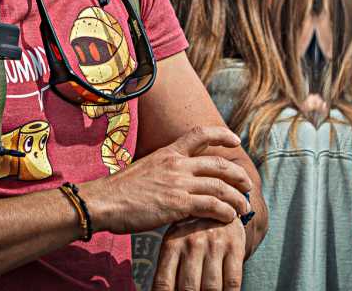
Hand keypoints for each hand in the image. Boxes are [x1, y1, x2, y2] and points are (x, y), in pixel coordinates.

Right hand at [87, 126, 252, 233]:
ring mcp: (179, 183)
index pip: (201, 134)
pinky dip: (225, 212)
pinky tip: (229, 218)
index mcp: (169, 152)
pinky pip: (211, 205)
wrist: (103, 202)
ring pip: (220, 186)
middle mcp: (177, 164)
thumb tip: (177, 175)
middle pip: (219, 164)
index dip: (222, 134)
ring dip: (236, 198)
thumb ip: (166, 168)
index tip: (236, 140)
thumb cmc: (121, 190)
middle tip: (248, 185)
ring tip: (243, 207)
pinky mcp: (178, 204)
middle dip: (239, 175)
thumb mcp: (146, 168)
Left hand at [152, 216, 245, 290]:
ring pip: (211, 288)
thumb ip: (169, 268)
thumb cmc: (192, 232)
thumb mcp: (175, 242)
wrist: (220, 204)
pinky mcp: (234, 247)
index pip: (164, 283)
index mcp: (172, 243)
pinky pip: (232, 281)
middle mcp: (193, 243)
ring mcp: (215, 245)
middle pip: (189, 288)